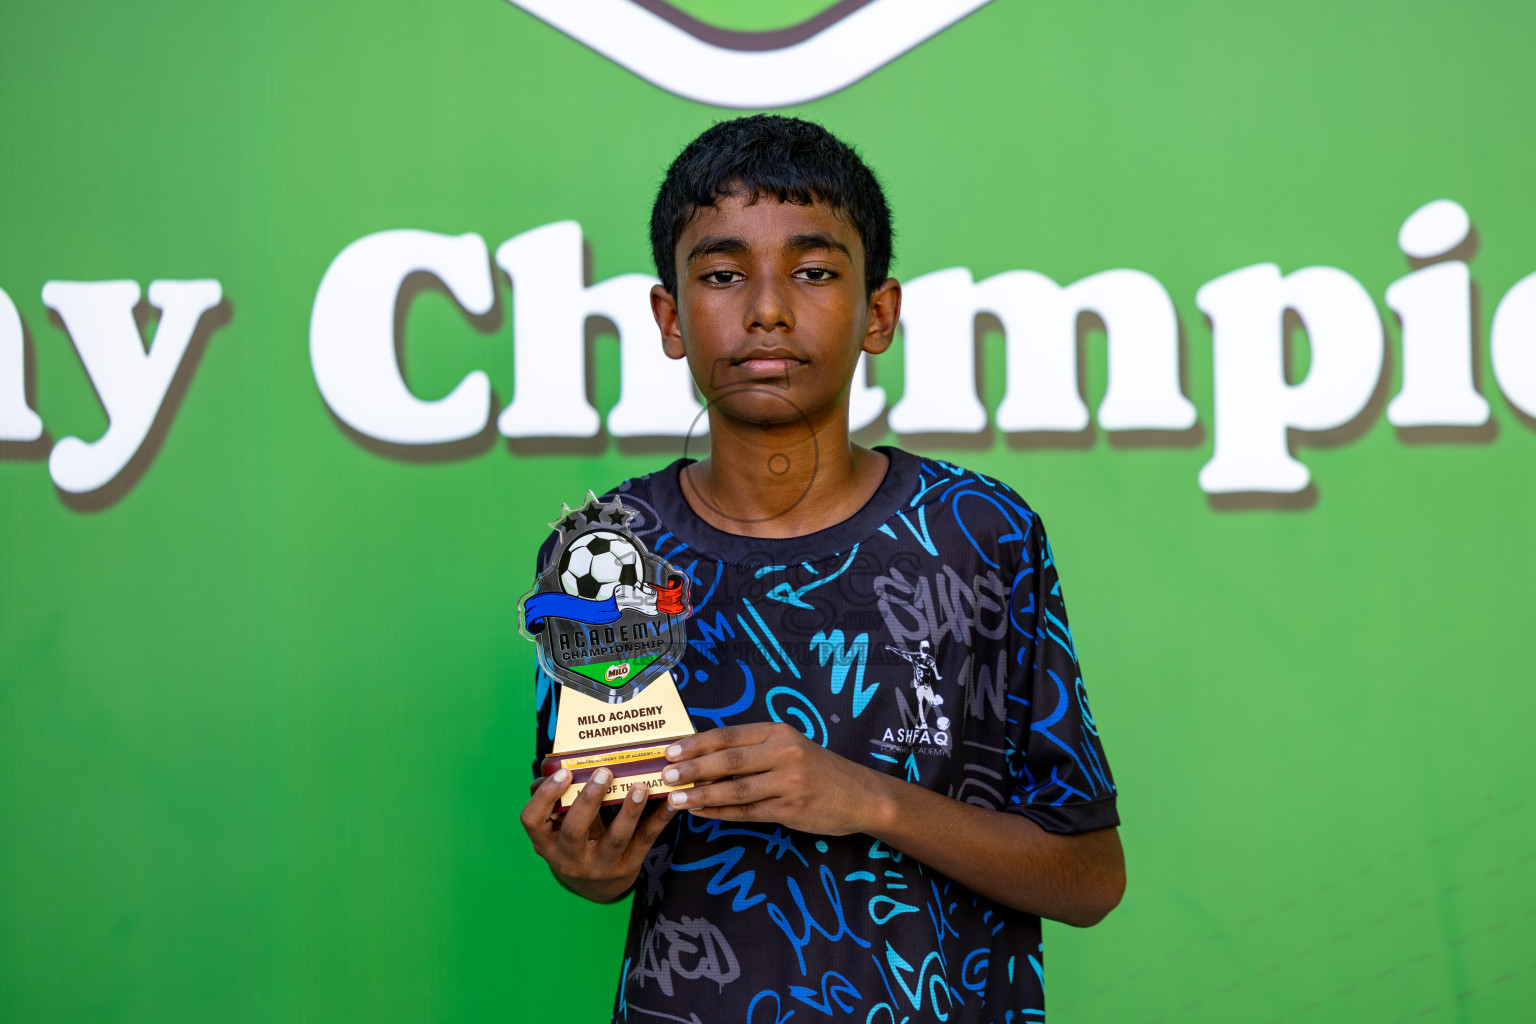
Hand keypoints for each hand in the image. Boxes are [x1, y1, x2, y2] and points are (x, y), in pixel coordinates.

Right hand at [519, 767, 678, 902]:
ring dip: (629, 810)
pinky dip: (660, 818)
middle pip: (575, 830)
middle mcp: (569, 858)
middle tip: (604, 772)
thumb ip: (555, 798)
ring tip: (641, 786)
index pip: (532, 821)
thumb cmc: (573, 843)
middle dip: (589, 799)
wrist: (596, 886)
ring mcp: (600, 865)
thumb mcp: (558, 827)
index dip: (546, 796)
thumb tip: (557, 764)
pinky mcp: (628, 866)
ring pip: (615, 838)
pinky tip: (671, 801)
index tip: (565, 772)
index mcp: (546, 843)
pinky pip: (645, 840)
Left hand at [659, 723, 888, 835]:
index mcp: (778, 732)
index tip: (670, 751)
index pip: (729, 735)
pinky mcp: (791, 809)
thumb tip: (703, 757)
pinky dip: (721, 814)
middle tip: (665, 776)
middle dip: (692, 769)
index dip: (696, 743)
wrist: (859, 795)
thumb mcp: (789, 746)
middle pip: (728, 762)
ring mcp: (789, 783)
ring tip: (676, 800)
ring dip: (702, 796)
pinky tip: (702, 814)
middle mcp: (783, 753)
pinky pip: (748, 813)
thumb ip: (753, 749)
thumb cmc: (817, 769)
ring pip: (735, 790)